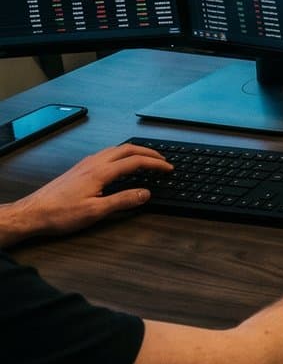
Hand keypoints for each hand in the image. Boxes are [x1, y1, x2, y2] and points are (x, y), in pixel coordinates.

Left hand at [0, 143, 170, 244]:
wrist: (32, 213)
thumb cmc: (60, 214)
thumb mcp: (96, 212)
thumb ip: (123, 201)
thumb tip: (146, 193)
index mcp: (101, 172)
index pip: (135, 161)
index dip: (155, 163)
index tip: (168, 168)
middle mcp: (94, 163)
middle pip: (127, 149)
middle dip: (148, 152)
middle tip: (162, 159)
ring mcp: (85, 164)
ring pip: (115, 149)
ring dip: (134, 151)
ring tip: (146, 158)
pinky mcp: (78, 169)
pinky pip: (105, 154)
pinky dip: (121, 154)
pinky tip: (119, 164)